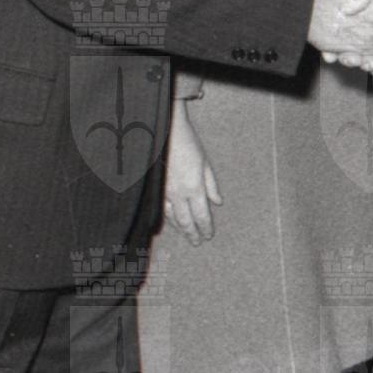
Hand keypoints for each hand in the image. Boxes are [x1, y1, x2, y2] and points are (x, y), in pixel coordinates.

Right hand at [162, 102, 220, 244]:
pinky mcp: (154, 188)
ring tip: (187, 235)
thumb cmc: (188, 143)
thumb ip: (211, 185)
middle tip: (197, 243)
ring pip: (172, 218)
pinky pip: (161, 209)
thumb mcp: (205, 162)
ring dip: (180, 228)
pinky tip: (171, 221)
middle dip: (192, 233)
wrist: (165, 131)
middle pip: (186, 221)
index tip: (209, 236)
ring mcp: (164, 192)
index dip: (205, 228)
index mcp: (194, 187)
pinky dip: (168, 218)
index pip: (202, 215)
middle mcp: (179, 194)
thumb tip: (218, 202)